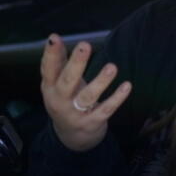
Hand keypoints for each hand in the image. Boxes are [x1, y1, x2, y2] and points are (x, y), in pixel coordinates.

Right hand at [39, 34, 132, 152]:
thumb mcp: (57, 85)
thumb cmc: (66, 101)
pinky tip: (127, 85)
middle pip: (67, 81)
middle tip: (85, 45)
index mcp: (51, 88)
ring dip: (100, 82)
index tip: (54, 38)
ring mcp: (76, 114)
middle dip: (76, 64)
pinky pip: (105, 110)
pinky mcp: (92, 122)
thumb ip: (57, 63)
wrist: (71, 137)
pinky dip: (116, 99)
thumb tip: (54, 38)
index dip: (51, 55)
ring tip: (112, 67)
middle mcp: (60, 101)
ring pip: (88, 97)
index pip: (48, 70)